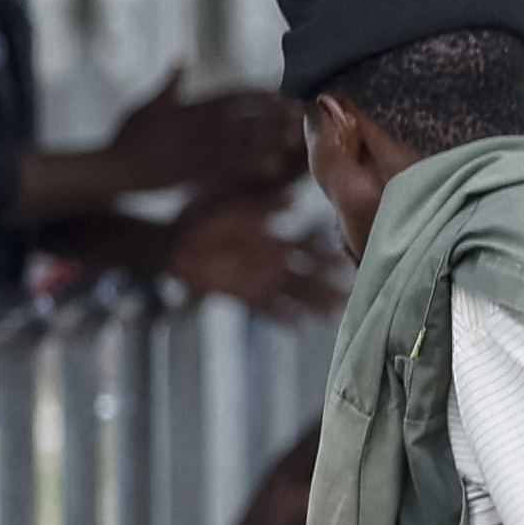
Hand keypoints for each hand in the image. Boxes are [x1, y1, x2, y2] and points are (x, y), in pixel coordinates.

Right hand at [116, 85, 306, 193]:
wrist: (115, 167)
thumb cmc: (127, 136)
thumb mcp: (148, 104)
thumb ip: (170, 85)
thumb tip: (182, 61)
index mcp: (191, 106)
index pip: (231, 94)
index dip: (257, 92)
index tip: (278, 91)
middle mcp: (199, 123)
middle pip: (245, 114)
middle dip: (273, 112)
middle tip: (297, 112)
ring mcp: (199, 145)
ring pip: (244, 138)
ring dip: (270, 136)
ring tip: (294, 137)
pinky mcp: (197, 167)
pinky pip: (232, 165)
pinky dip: (254, 164)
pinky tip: (274, 167)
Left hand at [165, 191, 351, 317]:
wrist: (171, 243)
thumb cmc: (200, 216)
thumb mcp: (232, 202)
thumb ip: (263, 204)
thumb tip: (294, 199)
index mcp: (273, 236)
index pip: (308, 244)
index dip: (326, 252)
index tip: (345, 257)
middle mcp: (273, 259)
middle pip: (309, 274)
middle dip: (330, 282)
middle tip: (352, 290)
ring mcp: (262, 280)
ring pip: (296, 294)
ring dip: (316, 303)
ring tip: (337, 311)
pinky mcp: (246, 296)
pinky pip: (270, 310)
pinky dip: (283, 318)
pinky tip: (300, 325)